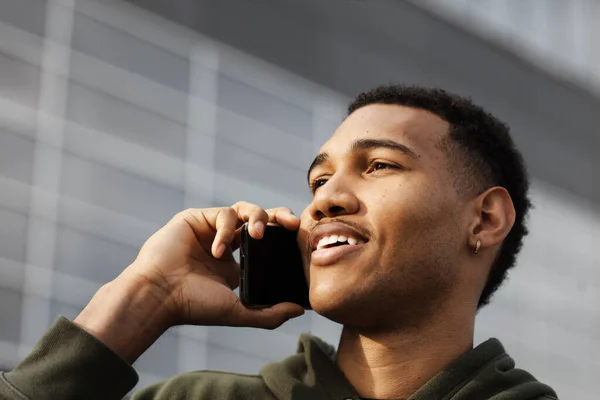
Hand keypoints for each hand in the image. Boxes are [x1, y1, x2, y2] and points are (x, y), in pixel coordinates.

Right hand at [124, 202, 304, 328]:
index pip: (266, 241)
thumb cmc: (194, 306)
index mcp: (235, 262)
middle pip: (260, 219)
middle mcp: (224, 243)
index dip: (283, 236)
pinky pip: (222, 213)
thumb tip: (300, 310)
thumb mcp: (238, 312)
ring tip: (258, 235)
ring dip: (257, 218)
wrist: (159, 296)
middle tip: (292, 223)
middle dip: (279, 216)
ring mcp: (210, 229)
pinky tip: (217, 251)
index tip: (299, 237)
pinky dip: (224, 229)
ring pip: (244, 210)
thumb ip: (269, 313)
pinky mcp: (196, 218)